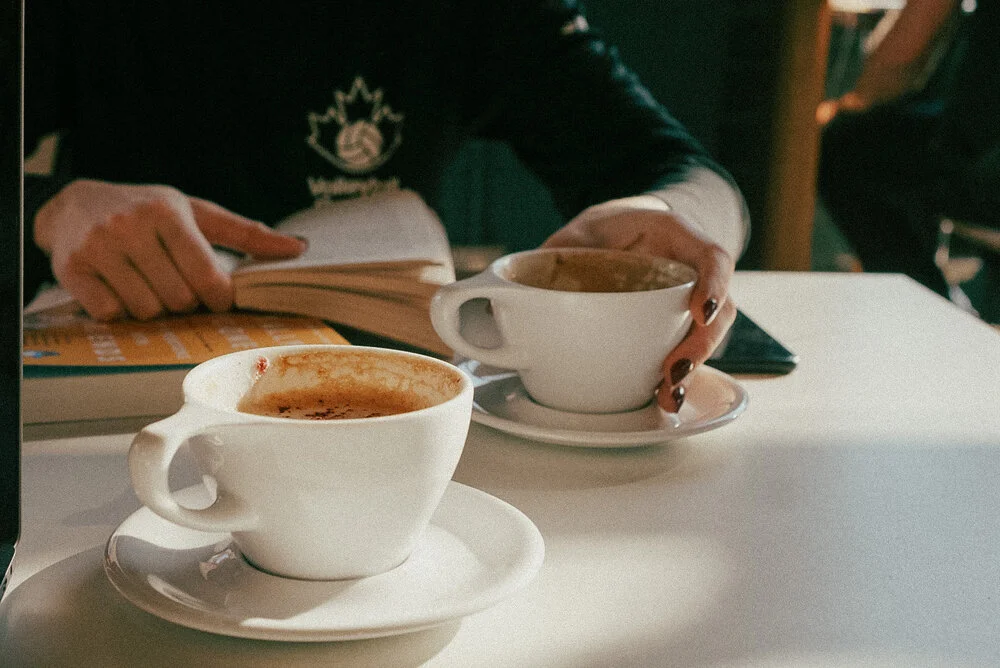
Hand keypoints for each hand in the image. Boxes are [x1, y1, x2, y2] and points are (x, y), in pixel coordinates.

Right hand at [35, 179, 305, 320]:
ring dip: (153, 307)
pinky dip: (120, 311)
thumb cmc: (148, 210)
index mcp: (167, 212)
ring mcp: (98, 248)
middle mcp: (129, 227)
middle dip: (184, 300)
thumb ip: (247, 233)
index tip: (215, 293)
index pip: (207, 276)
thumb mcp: (198, 213)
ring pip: (146, 311)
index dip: (218, 296)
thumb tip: (299, 248)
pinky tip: (118, 288)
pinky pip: (111, 315)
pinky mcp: (71, 269)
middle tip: (173, 281)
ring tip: (146, 282)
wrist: (74, 204)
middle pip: (179, 299)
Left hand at [542, 203, 736, 412]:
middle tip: (672, 372)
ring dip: (693, 368)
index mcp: (674, 235)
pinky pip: (687, 349)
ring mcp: (690, 301)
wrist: (617, 234)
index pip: (712, 256)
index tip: (698, 312)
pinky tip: (662, 397)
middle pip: (719, 308)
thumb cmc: (601, 232)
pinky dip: (677, 375)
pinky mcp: (678, 327)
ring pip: (709, 335)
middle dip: (702, 345)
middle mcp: (691, 270)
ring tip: (669, 396)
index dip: (714, 284)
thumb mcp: (576, 231)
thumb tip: (492, 296)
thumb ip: (550, 254)